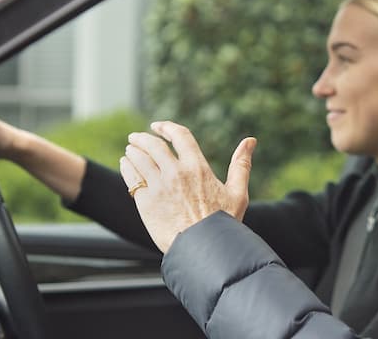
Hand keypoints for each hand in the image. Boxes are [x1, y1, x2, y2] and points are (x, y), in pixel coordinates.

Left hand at [118, 121, 256, 252]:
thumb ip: (241, 165)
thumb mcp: (237, 193)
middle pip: (152, 145)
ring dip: (133, 151)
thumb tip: (251, 141)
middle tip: (135, 138)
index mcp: (198, 168)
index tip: (157, 126)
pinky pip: (131, 177)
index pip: (179, 136)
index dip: (166, 127)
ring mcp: (158, 187)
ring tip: (130, 150)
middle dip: (142, 138)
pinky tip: (126, 164)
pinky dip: (127, 167)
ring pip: (139, 158)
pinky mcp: (145, 202)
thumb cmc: (222, 224)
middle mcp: (176, 173)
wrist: (201, 250)